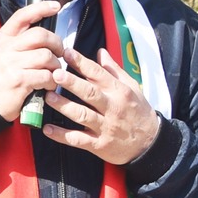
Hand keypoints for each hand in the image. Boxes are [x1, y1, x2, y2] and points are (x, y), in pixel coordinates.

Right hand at [0, 0, 64, 120]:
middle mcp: (6, 49)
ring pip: (46, 56)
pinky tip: (47, 85)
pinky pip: (46, 76)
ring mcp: (12, 65)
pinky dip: (52, 81)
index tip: (56, 6)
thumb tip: (44, 34)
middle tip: (58, 53)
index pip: (22, 16)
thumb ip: (18, 41)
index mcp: (3, 39)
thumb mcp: (1, 53)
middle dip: (56, 44)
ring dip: (55, 66)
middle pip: (41, 35)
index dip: (41, 8)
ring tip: (51, 73)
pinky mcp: (19, 81)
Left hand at [43, 47, 161, 164]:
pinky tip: (47, 129)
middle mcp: (113, 108)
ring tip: (48, 98)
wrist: (150, 143)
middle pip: (90, 93)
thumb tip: (101, 52)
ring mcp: (106, 127)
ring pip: (83, 115)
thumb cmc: (138, 112)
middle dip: (72, 83)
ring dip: (65, 107)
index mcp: (120, 92)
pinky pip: (78, 139)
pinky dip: (62, 135)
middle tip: (55, 74)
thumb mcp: (131, 88)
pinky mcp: (99, 145)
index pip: (99, 74)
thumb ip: (114, 70)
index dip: (82, 63)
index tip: (67, 53)